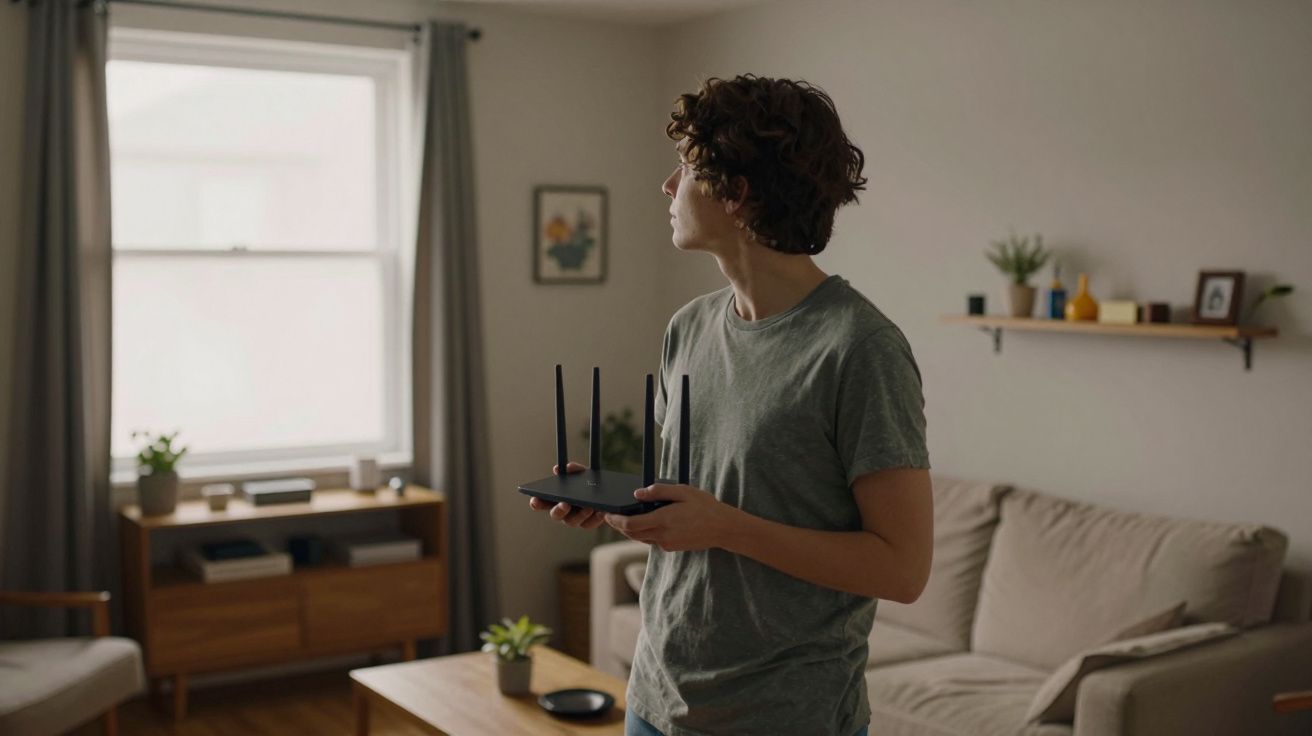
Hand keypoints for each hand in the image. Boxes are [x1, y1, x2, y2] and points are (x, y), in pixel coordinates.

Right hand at [527, 461, 606, 530]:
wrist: (606, 495)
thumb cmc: (589, 484)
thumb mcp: (584, 474)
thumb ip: (576, 470)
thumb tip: (567, 467)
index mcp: (556, 498)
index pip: (541, 502)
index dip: (537, 503)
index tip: (535, 500)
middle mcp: (563, 510)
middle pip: (555, 515)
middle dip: (558, 510)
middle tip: (565, 504)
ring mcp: (574, 518)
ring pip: (572, 521)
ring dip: (580, 515)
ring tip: (589, 507)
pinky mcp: (587, 523)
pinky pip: (588, 524)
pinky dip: (594, 518)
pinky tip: (600, 511)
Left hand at [604, 483, 737, 551]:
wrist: (723, 528)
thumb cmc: (705, 506)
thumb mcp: (683, 491)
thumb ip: (659, 491)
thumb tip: (637, 494)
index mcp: (663, 520)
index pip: (630, 525)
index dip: (615, 520)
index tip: (607, 514)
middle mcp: (662, 535)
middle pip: (631, 534)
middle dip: (618, 525)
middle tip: (611, 515)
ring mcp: (666, 544)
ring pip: (640, 538)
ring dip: (630, 530)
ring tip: (625, 517)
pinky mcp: (671, 547)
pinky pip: (651, 540)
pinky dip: (644, 532)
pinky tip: (647, 522)